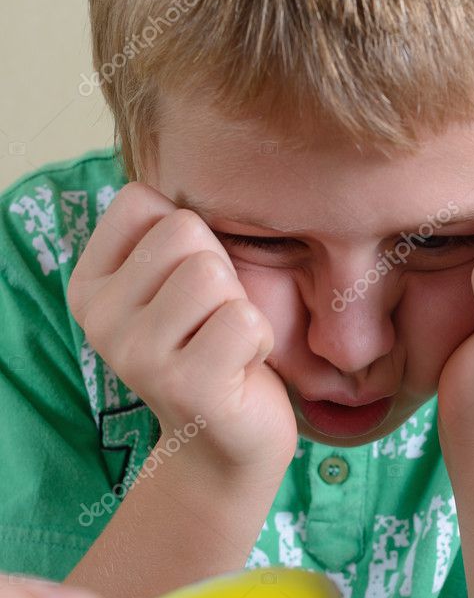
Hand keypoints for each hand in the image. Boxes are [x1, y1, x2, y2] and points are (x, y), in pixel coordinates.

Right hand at [67, 182, 297, 484]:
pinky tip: (241, 369)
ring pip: (213, 272)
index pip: (143, 201)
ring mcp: (136, 356)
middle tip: (213, 321)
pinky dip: (260, 340)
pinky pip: (244, 318)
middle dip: (221, 272)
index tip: (188, 288)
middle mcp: (100, 319)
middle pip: (185, 232)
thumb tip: (197, 155)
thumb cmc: (212, 346)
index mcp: (90, 285)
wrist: (225, 442)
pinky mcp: (186, 387)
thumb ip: (168, 233)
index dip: (189, 236)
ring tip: (226, 344)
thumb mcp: (176, 282)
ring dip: (240, 306)